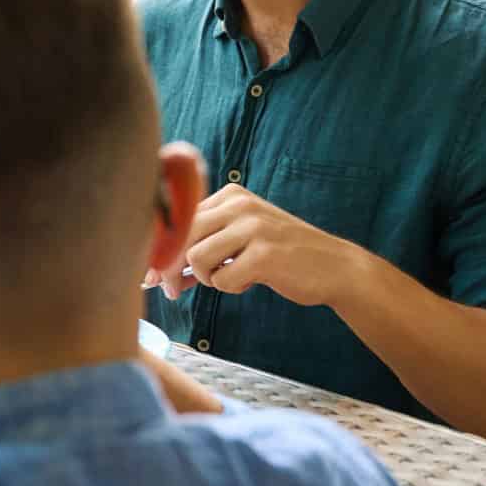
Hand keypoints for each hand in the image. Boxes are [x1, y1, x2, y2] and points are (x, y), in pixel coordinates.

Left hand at [152, 185, 363, 309]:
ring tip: (228, 278)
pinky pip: (221, 279)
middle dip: (170, 269)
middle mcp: (239, 204)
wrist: (333, 267)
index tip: (152, 276)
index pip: (179, 219)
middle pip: (180, 237)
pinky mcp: (264, 254)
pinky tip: (249, 281)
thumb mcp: (242, 238)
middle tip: (174, 291)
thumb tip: (158, 273)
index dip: (160, 250)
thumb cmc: (282, 256)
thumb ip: (203, 246)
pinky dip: (230, 287)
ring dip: (206, 278)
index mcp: (231, 195)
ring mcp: (253, 227)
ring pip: (195, 258)